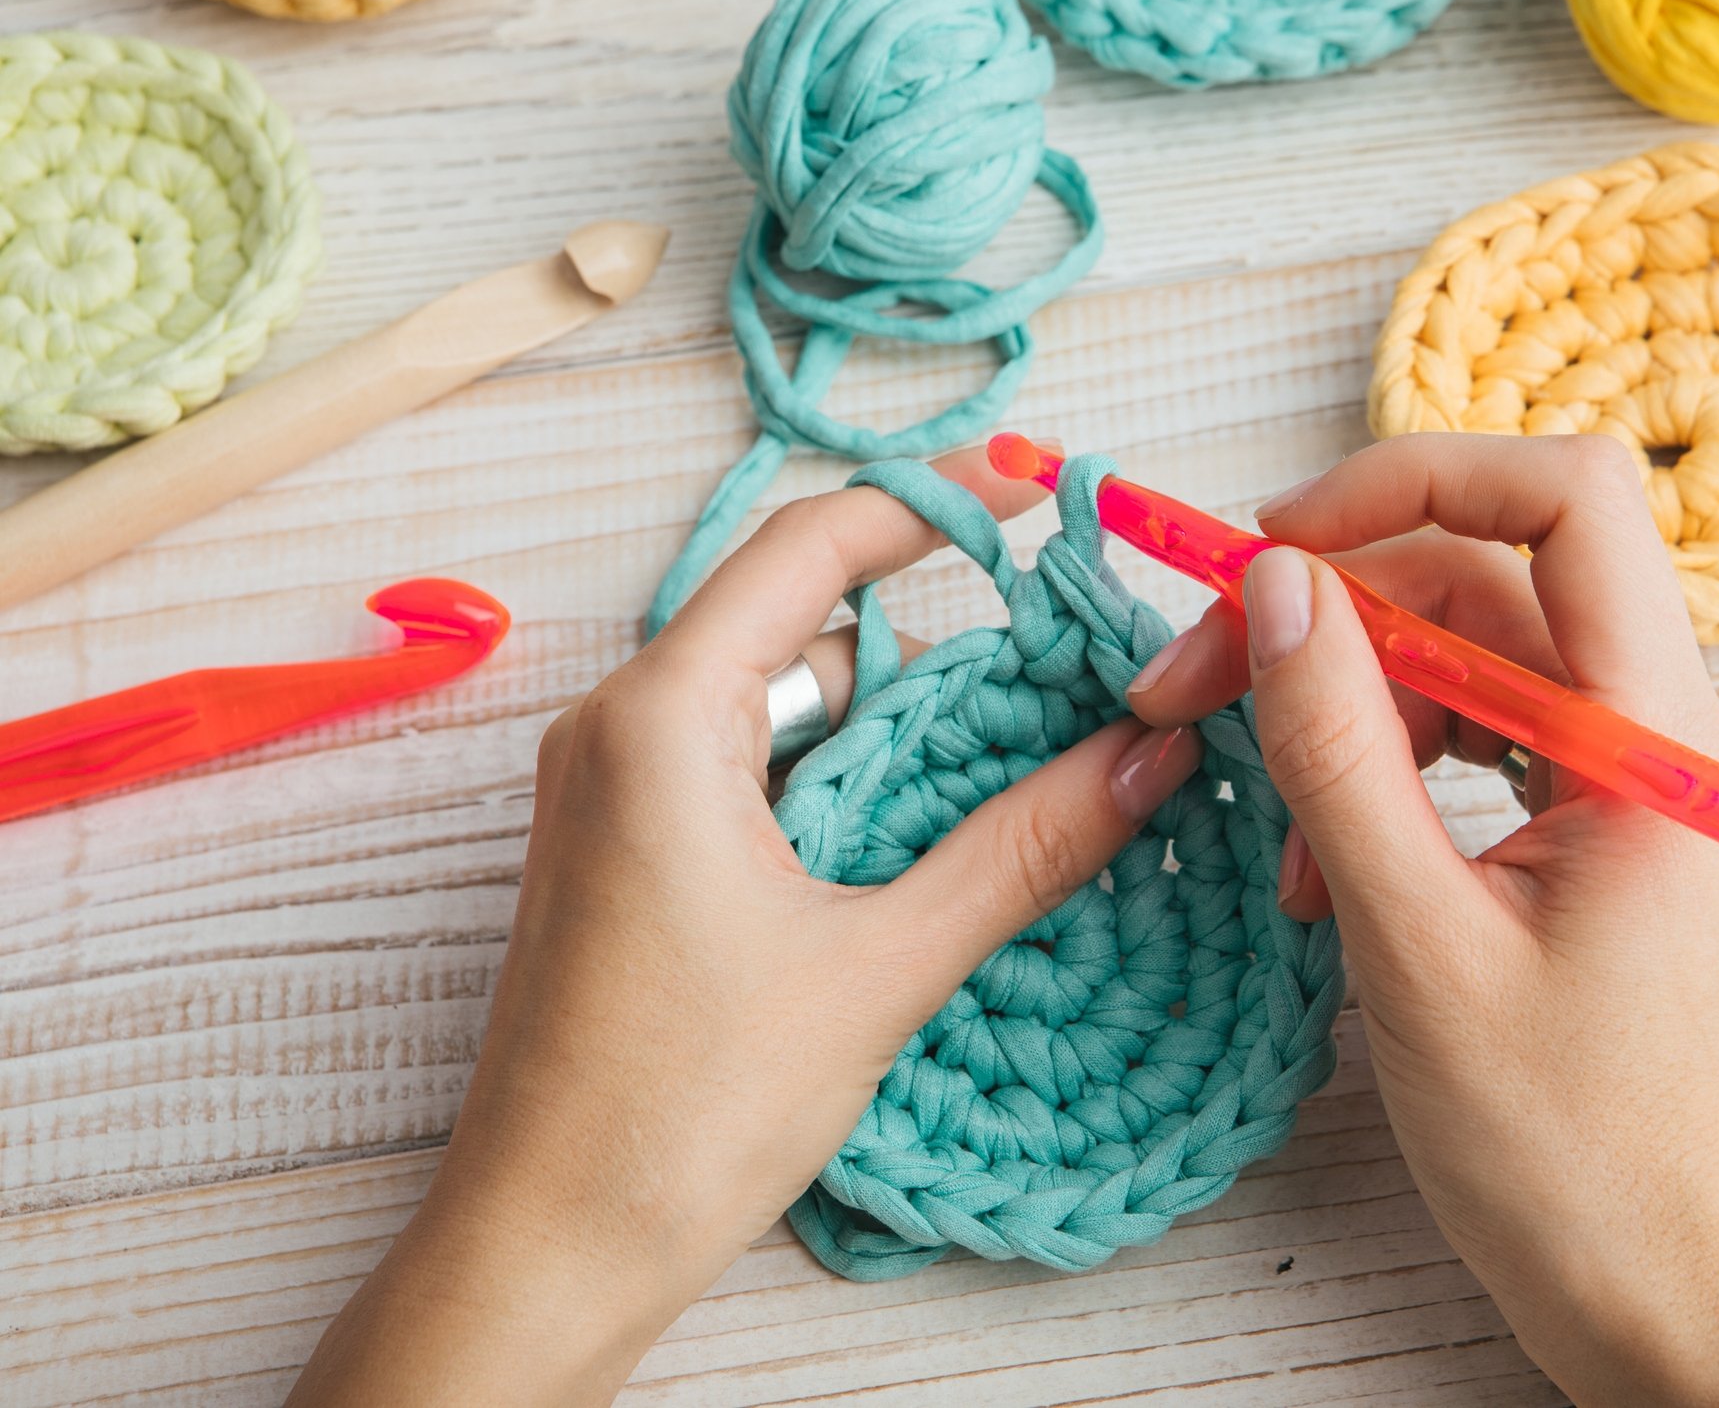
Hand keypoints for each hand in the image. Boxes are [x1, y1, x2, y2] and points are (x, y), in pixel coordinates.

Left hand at [288, 446, 1202, 1405]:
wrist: (543, 1249)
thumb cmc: (678, 1112)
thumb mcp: (880, 965)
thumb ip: (1021, 848)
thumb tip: (1148, 756)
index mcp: (662, 717)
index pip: (810, 546)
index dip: (929, 506)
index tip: (1029, 496)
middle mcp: (619, 729)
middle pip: (804, 628)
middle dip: (933, 652)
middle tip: (1059, 687)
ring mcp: (611, 794)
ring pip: (783, 708)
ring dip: (892, 737)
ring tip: (1009, 788)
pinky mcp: (623, 855)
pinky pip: (747, 772)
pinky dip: (839, 790)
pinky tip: (919, 850)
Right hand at [1128, 433, 1718, 1407]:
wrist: (1672, 1313)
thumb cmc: (1577, 1160)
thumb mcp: (1420, 946)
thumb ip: (1341, 751)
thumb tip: (1271, 585)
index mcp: (1653, 735)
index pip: (1563, 501)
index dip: (1410, 480)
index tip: (1269, 546)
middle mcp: (1649, 738)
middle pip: (1479, 587)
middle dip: (1326, 618)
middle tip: (1184, 687)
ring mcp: (1619, 796)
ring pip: (1462, 673)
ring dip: (1343, 717)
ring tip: (1268, 829)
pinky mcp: (1586, 853)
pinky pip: (1469, 760)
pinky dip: (1381, 788)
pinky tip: (1320, 874)